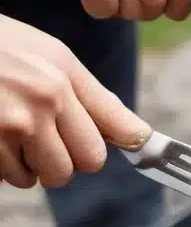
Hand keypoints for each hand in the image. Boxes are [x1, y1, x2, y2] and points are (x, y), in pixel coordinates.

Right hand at [0, 14, 150, 188]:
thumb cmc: (0, 47)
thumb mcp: (50, 57)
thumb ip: (96, 100)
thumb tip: (140, 136)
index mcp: (62, 79)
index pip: (101, 146)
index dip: (92, 152)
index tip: (95, 155)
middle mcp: (41, 101)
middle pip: (77, 168)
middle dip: (61, 162)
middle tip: (38, 139)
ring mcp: (9, 124)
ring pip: (40, 178)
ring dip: (26, 166)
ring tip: (7, 131)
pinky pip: (6, 177)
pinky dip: (0, 166)